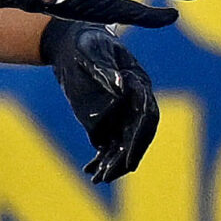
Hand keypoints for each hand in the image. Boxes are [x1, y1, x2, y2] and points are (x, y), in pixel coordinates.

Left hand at [41, 19, 160, 182]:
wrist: (73, 42)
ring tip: (99, 178)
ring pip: (122, 143)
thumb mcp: (92, 51)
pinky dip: (101, 159)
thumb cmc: (85, 42)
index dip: (140, 139)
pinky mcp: (104, 120)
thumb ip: (107, 70)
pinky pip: (107, 144)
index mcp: (139, 83)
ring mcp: (120, 113)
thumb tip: (125, 86)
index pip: (147, 117)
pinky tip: (91, 172)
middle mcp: (134, 102)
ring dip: (113, 163)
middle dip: (126, 157)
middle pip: (137, 136)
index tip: (130, 158)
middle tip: (112, 175)